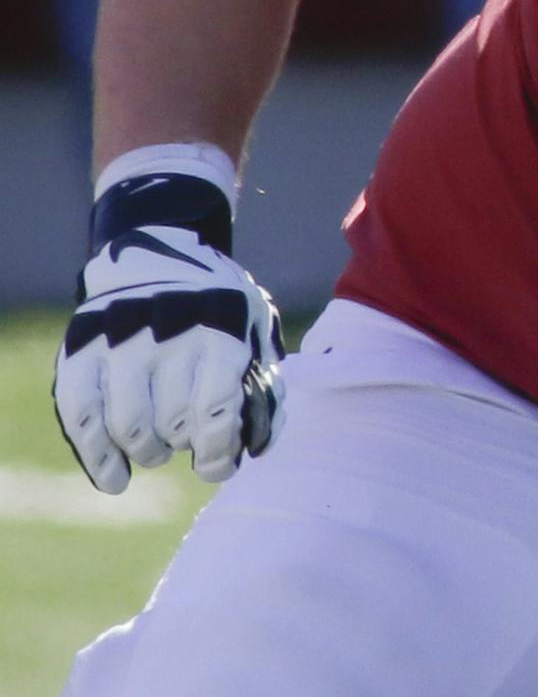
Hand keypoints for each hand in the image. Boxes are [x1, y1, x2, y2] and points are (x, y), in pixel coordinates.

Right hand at [53, 173, 285, 493]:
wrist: (157, 252)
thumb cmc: (217, 305)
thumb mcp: (256, 326)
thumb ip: (265, 381)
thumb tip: (258, 445)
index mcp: (220, 332)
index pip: (214, 410)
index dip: (217, 451)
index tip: (217, 466)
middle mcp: (168, 337)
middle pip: (172, 424)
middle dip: (184, 444)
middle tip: (186, 442)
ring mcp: (120, 343)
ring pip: (129, 428)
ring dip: (146, 453)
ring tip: (156, 451)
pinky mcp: (81, 351)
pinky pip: (82, 418)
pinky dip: (97, 457)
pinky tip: (114, 477)